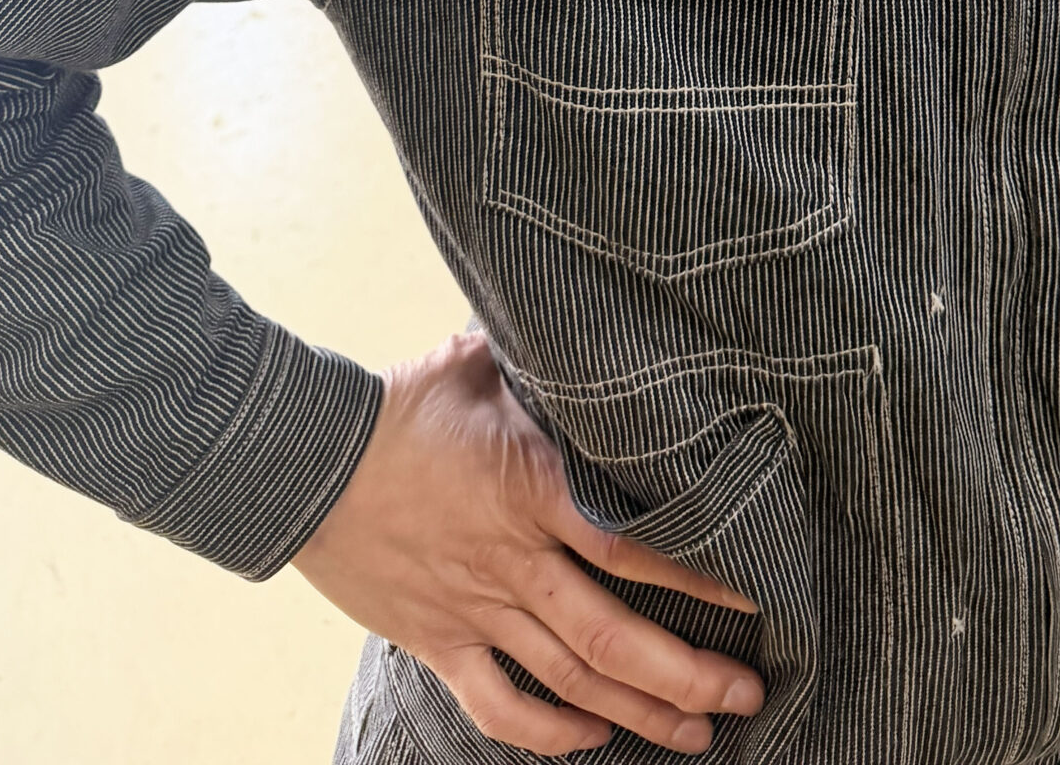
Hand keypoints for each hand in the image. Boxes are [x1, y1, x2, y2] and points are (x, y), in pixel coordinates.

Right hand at [293, 330, 765, 754]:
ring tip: (698, 733)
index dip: (698, 575)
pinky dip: (550, 732)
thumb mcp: (479, 365)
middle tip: (747, 694)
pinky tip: (593, 736)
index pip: (632, 545)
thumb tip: (599, 334)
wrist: (305, 461)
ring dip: (640, 713)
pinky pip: (499, 705)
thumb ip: (543, 366)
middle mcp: (512, 560)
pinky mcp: (438, 641)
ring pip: (570, 681)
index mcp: (533, 488)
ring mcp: (474, 609)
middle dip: (689, 674)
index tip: (753, 597)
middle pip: (614, 636)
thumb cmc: (399, 406)